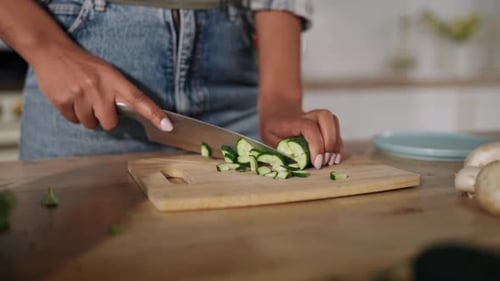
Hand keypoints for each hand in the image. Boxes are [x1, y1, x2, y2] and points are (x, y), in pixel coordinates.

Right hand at [31, 47, 172, 130]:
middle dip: (105, 119)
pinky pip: (73, 121)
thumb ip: (118, 93)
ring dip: (88, 117)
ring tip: (82, 98)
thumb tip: (130, 116)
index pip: (139, 99)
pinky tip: (70, 98)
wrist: (51, 51)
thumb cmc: (84, 65)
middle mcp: (99, 87)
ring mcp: (80, 94)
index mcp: (114, 79)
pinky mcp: (62, 100)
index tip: (167, 126)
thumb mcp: (106, 72)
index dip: (154, 114)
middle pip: (110, 123)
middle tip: (98, 105)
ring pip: (91, 124)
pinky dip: (73, 114)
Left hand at [260, 109, 342, 168]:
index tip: (317, 163)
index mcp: (291, 120)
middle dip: (330, 142)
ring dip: (336, 143)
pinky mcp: (324, 123)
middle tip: (326, 162)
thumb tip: (290, 167)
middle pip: (326, 118)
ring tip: (332, 160)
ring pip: (333, 121)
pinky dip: (337, 143)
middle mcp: (307, 114)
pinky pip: (336, 129)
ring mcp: (317, 116)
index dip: (316, 145)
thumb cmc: (273, 130)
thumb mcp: (270, 141)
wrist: (277, 114)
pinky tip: (334, 156)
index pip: (309, 127)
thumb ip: (280, 152)